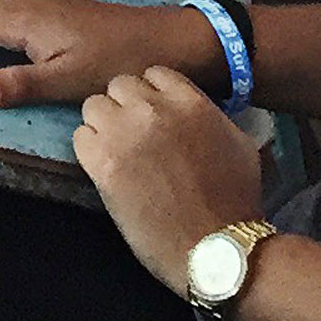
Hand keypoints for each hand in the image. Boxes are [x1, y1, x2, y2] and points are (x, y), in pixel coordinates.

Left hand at [75, 65, 271, 293]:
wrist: (214, 247)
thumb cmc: (235, 200)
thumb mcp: (239, 145)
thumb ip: (212, 116)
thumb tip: (198, 109)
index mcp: (189, 102)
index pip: (154, 74)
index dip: (153, 95)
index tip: (155, 116)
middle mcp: (153, 109)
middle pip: (120, 85)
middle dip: (126, 107)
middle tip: (134, 134)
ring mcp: (124, 133)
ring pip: (94, 106)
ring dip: (103, 124)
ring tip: (116, 150)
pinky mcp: (101, 162)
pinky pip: (80, 137)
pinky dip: (89, 149)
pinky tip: (105, 167)